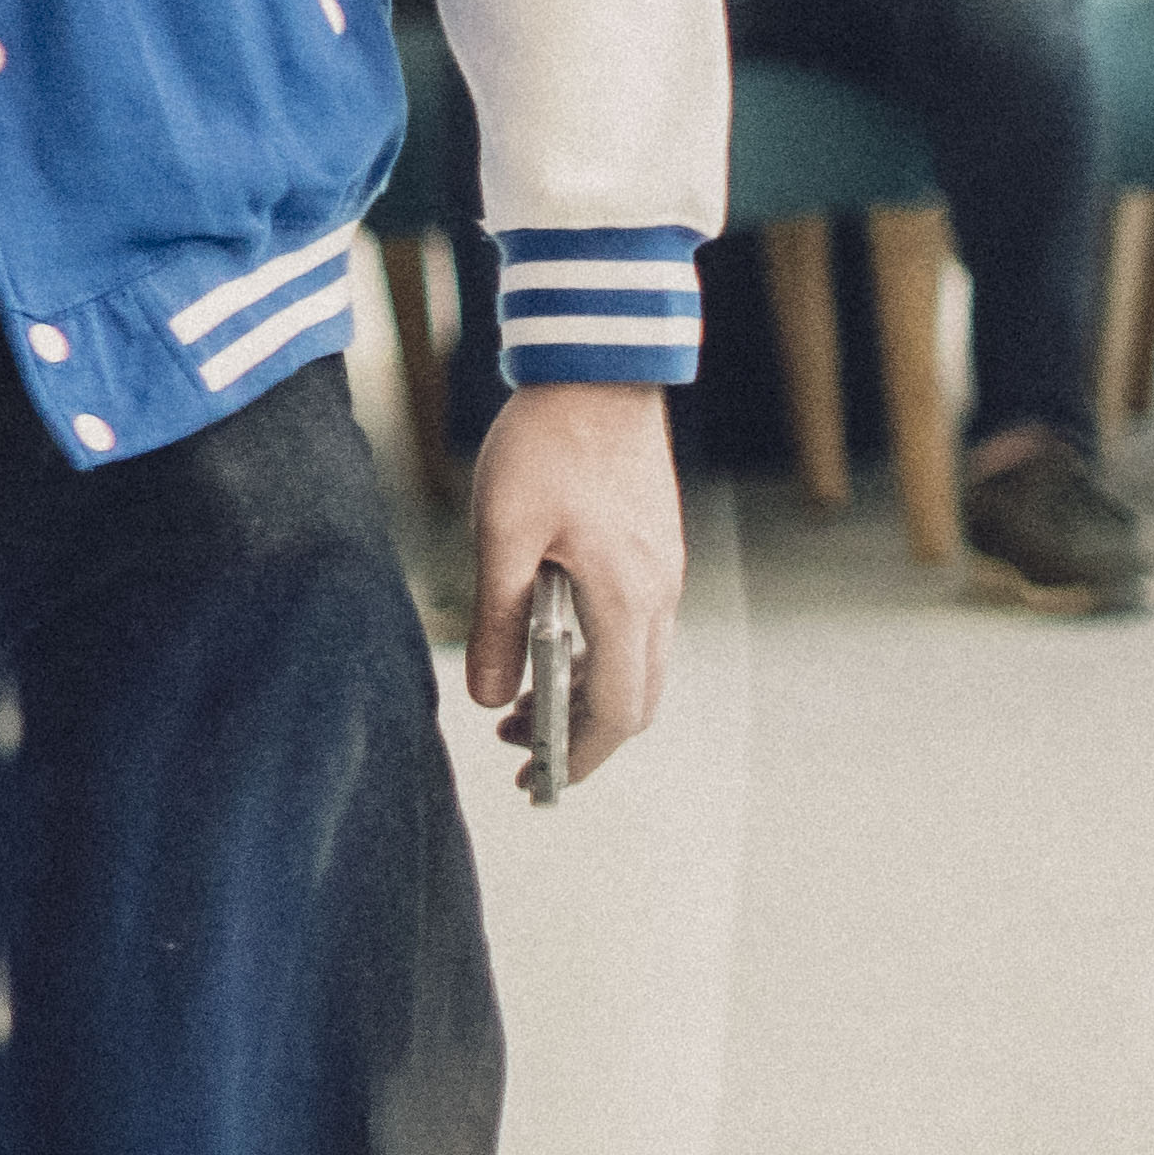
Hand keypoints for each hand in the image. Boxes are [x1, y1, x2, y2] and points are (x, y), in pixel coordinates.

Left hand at [461, 381, 686, 781]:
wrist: (598, 374)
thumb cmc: (545, 447)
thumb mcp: (501, 534)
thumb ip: (499, 621)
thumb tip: (490, 699)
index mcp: (626, 599)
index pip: (618, 710)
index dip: (579, 755)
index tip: (536, 780)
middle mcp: (658, 596)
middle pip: (635, 699)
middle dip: (578, 737)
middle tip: (514, 755)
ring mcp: (663, 574)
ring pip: (638, 666)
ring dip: (585, 697)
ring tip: (516, 711)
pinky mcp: (653, 554)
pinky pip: (635, 631)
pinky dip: (597, 660)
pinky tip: (548, 651)